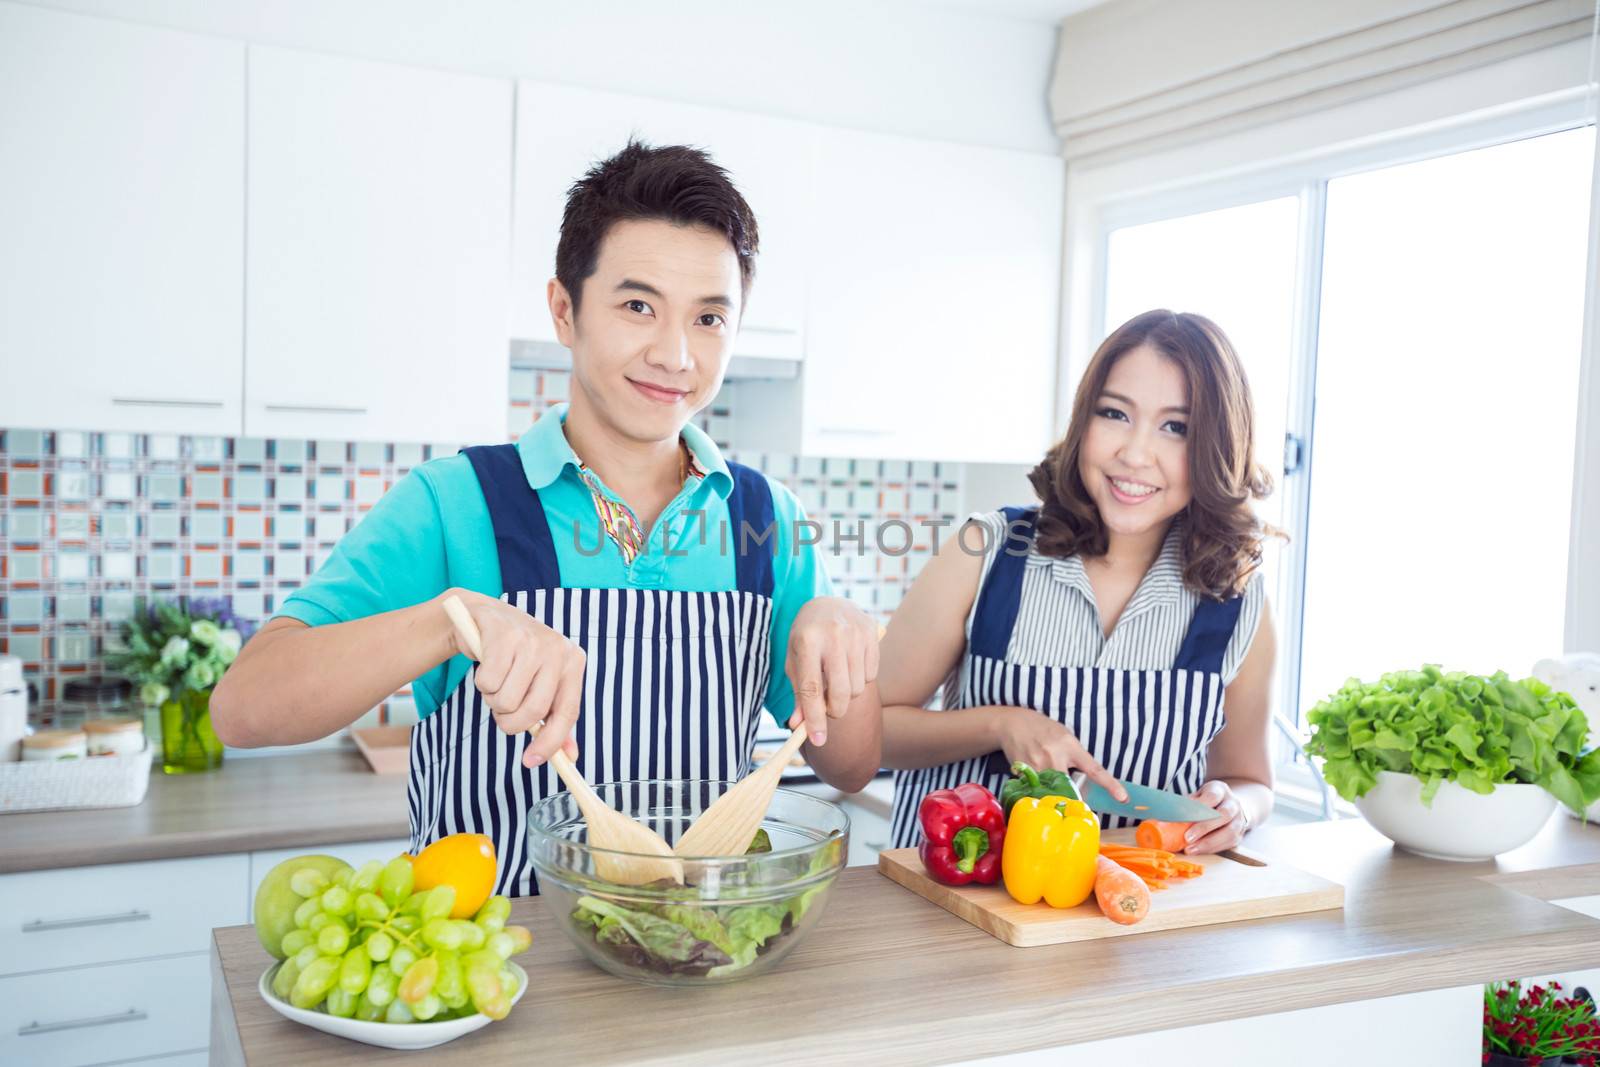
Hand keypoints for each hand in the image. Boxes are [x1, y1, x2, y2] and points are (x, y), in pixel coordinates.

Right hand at [450, 593, 582, 768]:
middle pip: (533, 711)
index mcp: (573, 663)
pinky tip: (487, 665)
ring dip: (493, 701)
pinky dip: (481, 683)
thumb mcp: (542, 684)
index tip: (529, 762)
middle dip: (510, 722)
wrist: (487, 618)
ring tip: (497, 681)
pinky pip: (487, 683)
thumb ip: (555, 719)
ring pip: (506, 700)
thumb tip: (570, 758)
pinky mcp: (504, 636)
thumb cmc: (518, 659)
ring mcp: (532, 640)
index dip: (549, 743)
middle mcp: (558, 649)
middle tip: (502, 712)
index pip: (567, 713)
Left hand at [785, 597, 879, 746]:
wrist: (828, 604)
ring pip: (857, 688)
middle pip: (840, 693)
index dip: (814, 718)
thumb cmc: (806, 638)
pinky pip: (871, 675)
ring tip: (836, 679)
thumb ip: (798, 693)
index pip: (811, 688)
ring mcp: (855, 632)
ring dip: (847, 693)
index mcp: (807, 641)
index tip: (817, 740)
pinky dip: (860, 679)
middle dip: (834, 711)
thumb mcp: (794, 661)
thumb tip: (798, 726)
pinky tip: (850, 664)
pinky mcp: (872, 631)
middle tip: (828, 708)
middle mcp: (833, 635)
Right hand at [993, 707, 1128, 803]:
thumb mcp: (1065, 736)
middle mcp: (1055, 756)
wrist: (1014, 724)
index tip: (1122, 797)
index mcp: (1070, 746)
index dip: (1110, 785)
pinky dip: (1037, 785)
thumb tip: (1085, 779)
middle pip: (1070, 788)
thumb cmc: (1044, 729)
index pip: (1094, 769)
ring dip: (1052, 789)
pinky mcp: (1024, 771)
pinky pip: (1036, 788)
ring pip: (1052, 790)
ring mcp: (1038, 765)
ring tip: (1043, 771)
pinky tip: (1032, 769)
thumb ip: (1075, 756)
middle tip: (1065, 790)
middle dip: (1070, 793)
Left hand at [1183, 780, 1247, 853]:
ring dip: (1208, 843)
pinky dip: (1212, 849)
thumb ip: (1187, 803)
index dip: (1200, 806)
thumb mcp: (1198, 795)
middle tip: (1187, 837)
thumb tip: (1169, 813)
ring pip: (1229, 832)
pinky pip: (1228, 844)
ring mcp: (1239, 820)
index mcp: (1220, 790)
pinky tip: (1198, 851)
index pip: (1213, 796)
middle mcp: (1233, 804)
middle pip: (1223, 815)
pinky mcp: (1239, 835)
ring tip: (1190, 849)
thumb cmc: (1207, 801)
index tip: (1185, 816)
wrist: (1231, 806)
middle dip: (1204, 827)